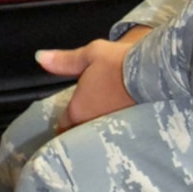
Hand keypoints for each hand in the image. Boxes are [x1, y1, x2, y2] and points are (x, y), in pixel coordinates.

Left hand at [35, 27, 151, 127]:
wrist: (153, 72)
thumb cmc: (117, 62)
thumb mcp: (89, 55)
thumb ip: (63, 61)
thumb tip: (39, 57)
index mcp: (78, 109)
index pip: (63, 126)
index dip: (61, 126)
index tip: (62, 127)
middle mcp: (92, 123)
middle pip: (79, 134)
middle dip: (78, 132)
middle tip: (79, 130)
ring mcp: (111, 128)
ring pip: (97, 136)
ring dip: (95, 133)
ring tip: (98, 131)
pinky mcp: (130, 130)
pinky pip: (115, 136)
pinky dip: (114, 134)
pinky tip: (119, 131)